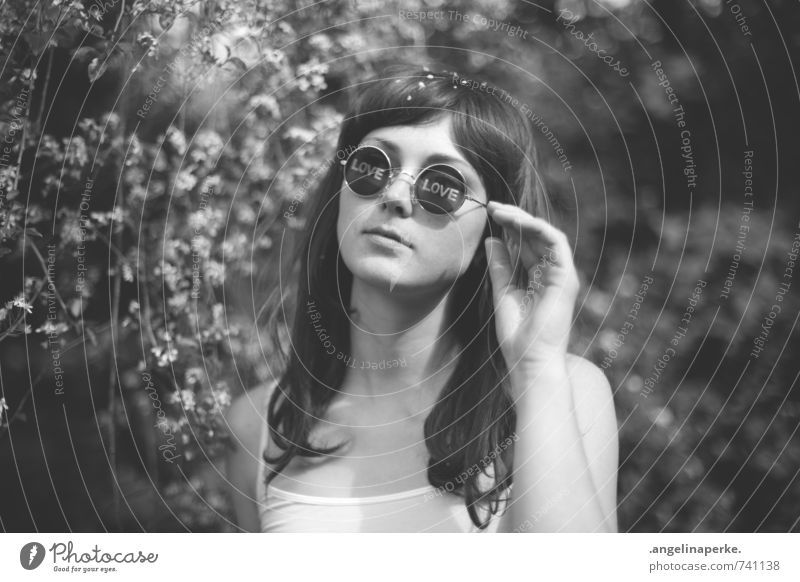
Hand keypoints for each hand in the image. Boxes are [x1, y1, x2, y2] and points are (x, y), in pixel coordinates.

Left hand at [484, 201, 579, 374]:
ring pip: (547, 235)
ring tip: (501, 212)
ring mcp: (561, 275)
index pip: (526, 244)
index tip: (490, 214)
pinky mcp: (566, 278)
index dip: (510, 227)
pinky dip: (538, 229)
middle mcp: (552, 274)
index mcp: (538, 279)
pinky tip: (517, 222)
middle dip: (515, 218)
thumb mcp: (502, 294)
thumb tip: (492, 240)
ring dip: (524, 220)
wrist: (529, 362)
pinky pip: (557, 243)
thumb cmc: (517, 337)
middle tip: (492, 206)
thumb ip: (500, 267)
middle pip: (536, 236)